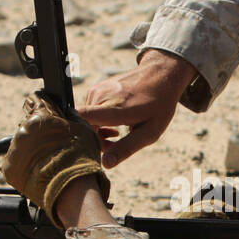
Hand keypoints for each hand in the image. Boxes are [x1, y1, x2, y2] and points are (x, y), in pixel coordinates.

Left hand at [0, 91, 109, 224]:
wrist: (70, 188)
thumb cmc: (80, 158)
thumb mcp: (83, 129)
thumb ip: (71, 116)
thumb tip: (66, 111)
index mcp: (39, 116)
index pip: (34, 100)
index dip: (42, 105)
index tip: (45, 111)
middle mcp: (22, 130)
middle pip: (27, 124)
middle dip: (37, 131)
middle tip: (52, 144)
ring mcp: (14, 150)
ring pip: (21, 144)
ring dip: (30, 149)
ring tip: (47, 160)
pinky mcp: (9, 168)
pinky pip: (15, 163)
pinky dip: (24, 165)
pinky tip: (38, 170)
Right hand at [79, 49, 197, 167]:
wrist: (160, 75)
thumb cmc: (158, 105)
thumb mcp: (150, 132)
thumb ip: (126, 147)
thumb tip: (105, 164)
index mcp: (115, 108)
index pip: (81, 117)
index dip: (77, 135)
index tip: (87, 148)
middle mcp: (101, 97)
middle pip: (84, 127)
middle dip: (95, 141)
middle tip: (114, 146)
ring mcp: (96, 91)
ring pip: (86, 120)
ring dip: (98, 132)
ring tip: (117, 134)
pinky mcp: (95, 89)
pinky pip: (89, 112)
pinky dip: (98, 122)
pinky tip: (114, 124)